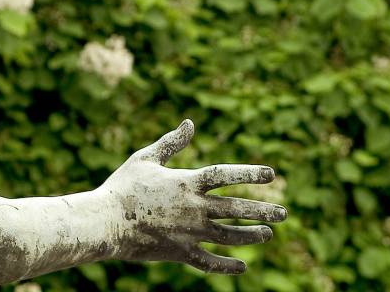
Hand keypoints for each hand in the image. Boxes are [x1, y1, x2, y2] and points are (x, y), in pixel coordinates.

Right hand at [98, 119, 286, 273]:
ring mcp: (189, 233)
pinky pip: (209, 262)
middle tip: (283, 213)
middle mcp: (194, 208)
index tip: (271, 175)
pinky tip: (241, 266)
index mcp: (187, 182)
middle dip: (263, 211)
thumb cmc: (123, 187)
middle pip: (236, 209)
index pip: (227, 175)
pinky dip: (227, 266)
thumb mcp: (146, 158)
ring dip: (251, 236)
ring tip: (267, 235)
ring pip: (229, 236)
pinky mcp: (180, 253)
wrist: (105, 222)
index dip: (250, 173)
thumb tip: (190, 123)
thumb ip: (171, 143)